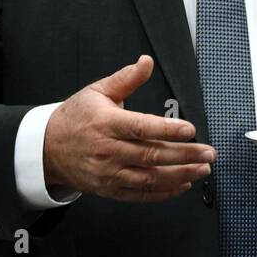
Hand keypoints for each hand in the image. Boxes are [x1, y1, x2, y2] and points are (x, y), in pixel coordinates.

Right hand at [43, 55, 214, 201]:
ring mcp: (109, 173)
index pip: (141, 127)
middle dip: (185, 155)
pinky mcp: (110, 189)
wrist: (48, 148)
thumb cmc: (76, 117)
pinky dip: (163, 192)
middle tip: (208, 153)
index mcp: (106, 124)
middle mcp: (108, 150)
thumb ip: (126, 79)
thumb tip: (146, 62)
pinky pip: (140, 194)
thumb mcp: (97, 91)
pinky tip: (182, 185)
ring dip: (180, 175)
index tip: (190, 129)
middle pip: (151, 155)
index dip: (167, 130)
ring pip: (150, 178)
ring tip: (202, 170)